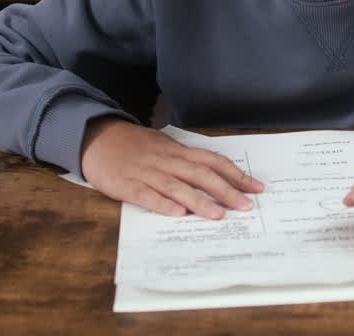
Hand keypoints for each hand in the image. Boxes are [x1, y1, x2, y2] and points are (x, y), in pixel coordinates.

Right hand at [79, 118, 264, 218]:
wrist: (97, 138)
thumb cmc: (135, 145)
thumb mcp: (164, 147)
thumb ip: (186, 161)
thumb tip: (215, 176)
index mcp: (178, 151)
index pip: (213, 161)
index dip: (236, 174)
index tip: (257, 188)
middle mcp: (167, 160)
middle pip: (201, 174)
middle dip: (226, 190)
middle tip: (246, 206)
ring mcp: (147, 172)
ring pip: (177, 186)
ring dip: (199, 201)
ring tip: (218, 215)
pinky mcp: (127, 185)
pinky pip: (147, 195)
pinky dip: (163, 204)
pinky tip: (177, 214)